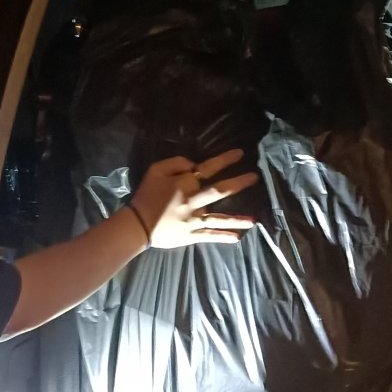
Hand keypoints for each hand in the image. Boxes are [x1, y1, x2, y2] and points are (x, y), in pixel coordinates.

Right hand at [130, 150, 258, 248]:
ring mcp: (194, 220)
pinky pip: (210, 236)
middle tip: (255, 178)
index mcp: (185, 183)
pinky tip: (237, 238)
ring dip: (237, 219)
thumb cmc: (146, 194)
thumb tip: (194, 165)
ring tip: (254, 220)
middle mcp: (194, 201)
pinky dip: (223, 237)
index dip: (226, 160)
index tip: (240, 154)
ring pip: (220, 218)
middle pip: (220, 190)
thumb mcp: (156, 170)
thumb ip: (176, 163)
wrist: (137, 224)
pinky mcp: (191, 235)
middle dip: (239, 183)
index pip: (210, 168)